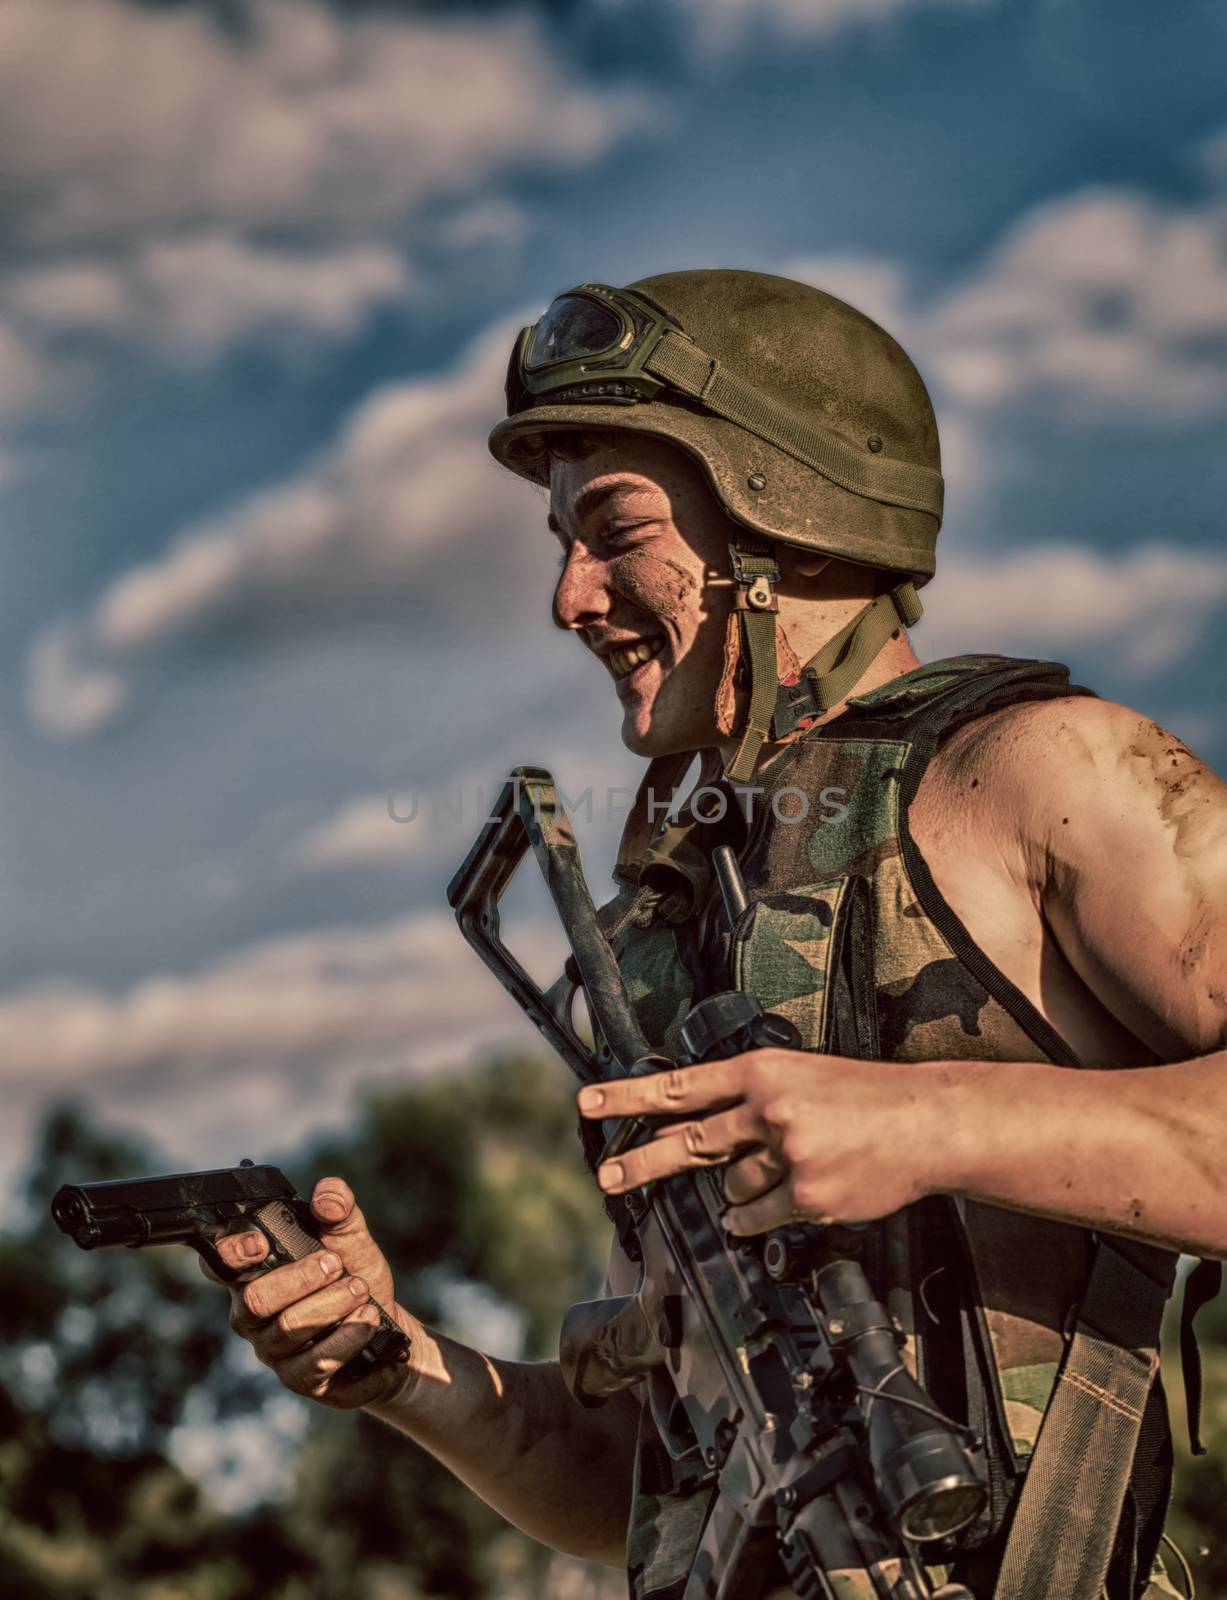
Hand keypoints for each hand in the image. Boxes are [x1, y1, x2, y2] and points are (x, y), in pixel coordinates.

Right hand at [202, 1176, 416, 1409]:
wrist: (384, 1325)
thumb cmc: (354, 1274)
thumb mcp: (352, 1236)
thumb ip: (339, 1208)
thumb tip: (327, 1198)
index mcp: (257, 1273)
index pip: (220, 1263)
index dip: (231, 1253)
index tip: (261, 1244)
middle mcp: (255, 1316)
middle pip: (257, 1301)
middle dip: (303, 1281)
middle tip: (341, 1269)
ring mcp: (275, 1352)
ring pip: (290, 1333)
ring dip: (333, 1310)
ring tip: (365, 1299)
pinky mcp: (301, 1381)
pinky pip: (316, 1370)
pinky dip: (350, 1344)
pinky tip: (370, 1328)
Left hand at [577, 1050, 946, 1232]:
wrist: (926, 1122)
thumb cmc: (863, 1097)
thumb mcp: (800, 1076)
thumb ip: (748, 1099)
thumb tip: (694, 1131)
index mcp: (762, 1071)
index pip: (681, 1085)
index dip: (629, 1096)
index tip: (588, 1102)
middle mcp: (768, 1109)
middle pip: (689, 1141)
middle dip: (643, 1162)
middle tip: (607, 1178)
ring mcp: (788, 1154)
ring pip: (730, 1184)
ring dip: (739, 1187)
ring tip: (781, 1170)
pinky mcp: (808, 1196)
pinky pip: (757, 1216)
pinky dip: (752, 1217)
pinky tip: (761, 1211)